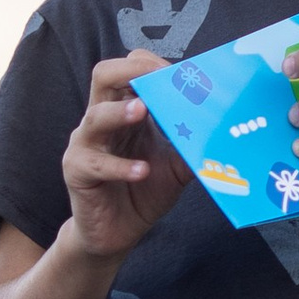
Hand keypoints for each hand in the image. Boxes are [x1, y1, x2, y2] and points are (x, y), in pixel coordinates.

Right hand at [59, 53, 187, 262]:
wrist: (117, 233)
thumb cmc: (144, 190)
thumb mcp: (176, 164)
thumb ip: (191, 144)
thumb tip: (222, 128)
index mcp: (124, 109)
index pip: (128, 70)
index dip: (150, 65)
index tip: (179, 73)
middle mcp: (101, 120)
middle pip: (103, 76)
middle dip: (130, 71)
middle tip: (156, 77)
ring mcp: (85, 144)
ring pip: (95, 117)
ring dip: (119, 112)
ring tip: (141, 111)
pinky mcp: (77, 172)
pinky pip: (94, 163)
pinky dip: (120, 166)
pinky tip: (142, 171)